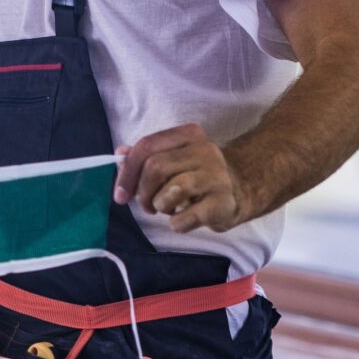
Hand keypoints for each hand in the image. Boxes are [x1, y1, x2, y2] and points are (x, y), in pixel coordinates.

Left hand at [115, 124, 247, 233]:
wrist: (238, 191)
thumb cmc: (195, 176)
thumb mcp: (171, 160)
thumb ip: (144, 157)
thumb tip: (119, 155)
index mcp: (187, 135)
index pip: (146, 146)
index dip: (126, 173)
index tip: (120, 195)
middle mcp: (205, 150)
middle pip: (156, 168)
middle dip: (143, 192)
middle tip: (147, 206)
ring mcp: (217, 175)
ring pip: (171, 190)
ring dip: (161, 206)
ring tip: (168, 208)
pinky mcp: (223, 202)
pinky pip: (187, 217)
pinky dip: (177, 223)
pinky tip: (183, 219)